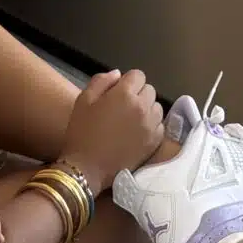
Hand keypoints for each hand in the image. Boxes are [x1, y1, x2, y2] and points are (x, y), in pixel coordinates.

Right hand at [58, 69, 164, 193]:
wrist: (88, 168)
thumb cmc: (82, 132)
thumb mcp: (83, 100)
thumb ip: (101, 81)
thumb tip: (118, 74)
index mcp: (124, 94)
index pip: (138, 75)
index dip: (128, 82)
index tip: (118, 92)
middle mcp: (142, 107)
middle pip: (149, 90)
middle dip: (138, 94)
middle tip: (123, 107)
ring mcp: (151, 125)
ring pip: (156, 107)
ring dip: (147, 109)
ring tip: (132, 120)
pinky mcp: (155, 142)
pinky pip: (160, 125)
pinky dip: (151, 126)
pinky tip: (137, 133)